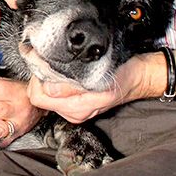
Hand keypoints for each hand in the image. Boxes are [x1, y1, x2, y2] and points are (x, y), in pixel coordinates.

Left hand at [27, 52, 160, 123]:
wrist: (138, 77)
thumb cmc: (122, 75)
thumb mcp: (99, 79)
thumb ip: (71, 87)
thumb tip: (47, 88)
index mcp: (76, 109)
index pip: (38, 97)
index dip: (37, 79)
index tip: (42, 64)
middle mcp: (73, 112)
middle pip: (38, 95)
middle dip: (40, 79)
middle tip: (48, 63)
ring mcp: (74, 110)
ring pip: (46, 94)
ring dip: (47, 79)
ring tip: (58, 67)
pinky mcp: (76, 104)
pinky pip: (55, 93)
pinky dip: (55, 82)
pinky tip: (64, 74)